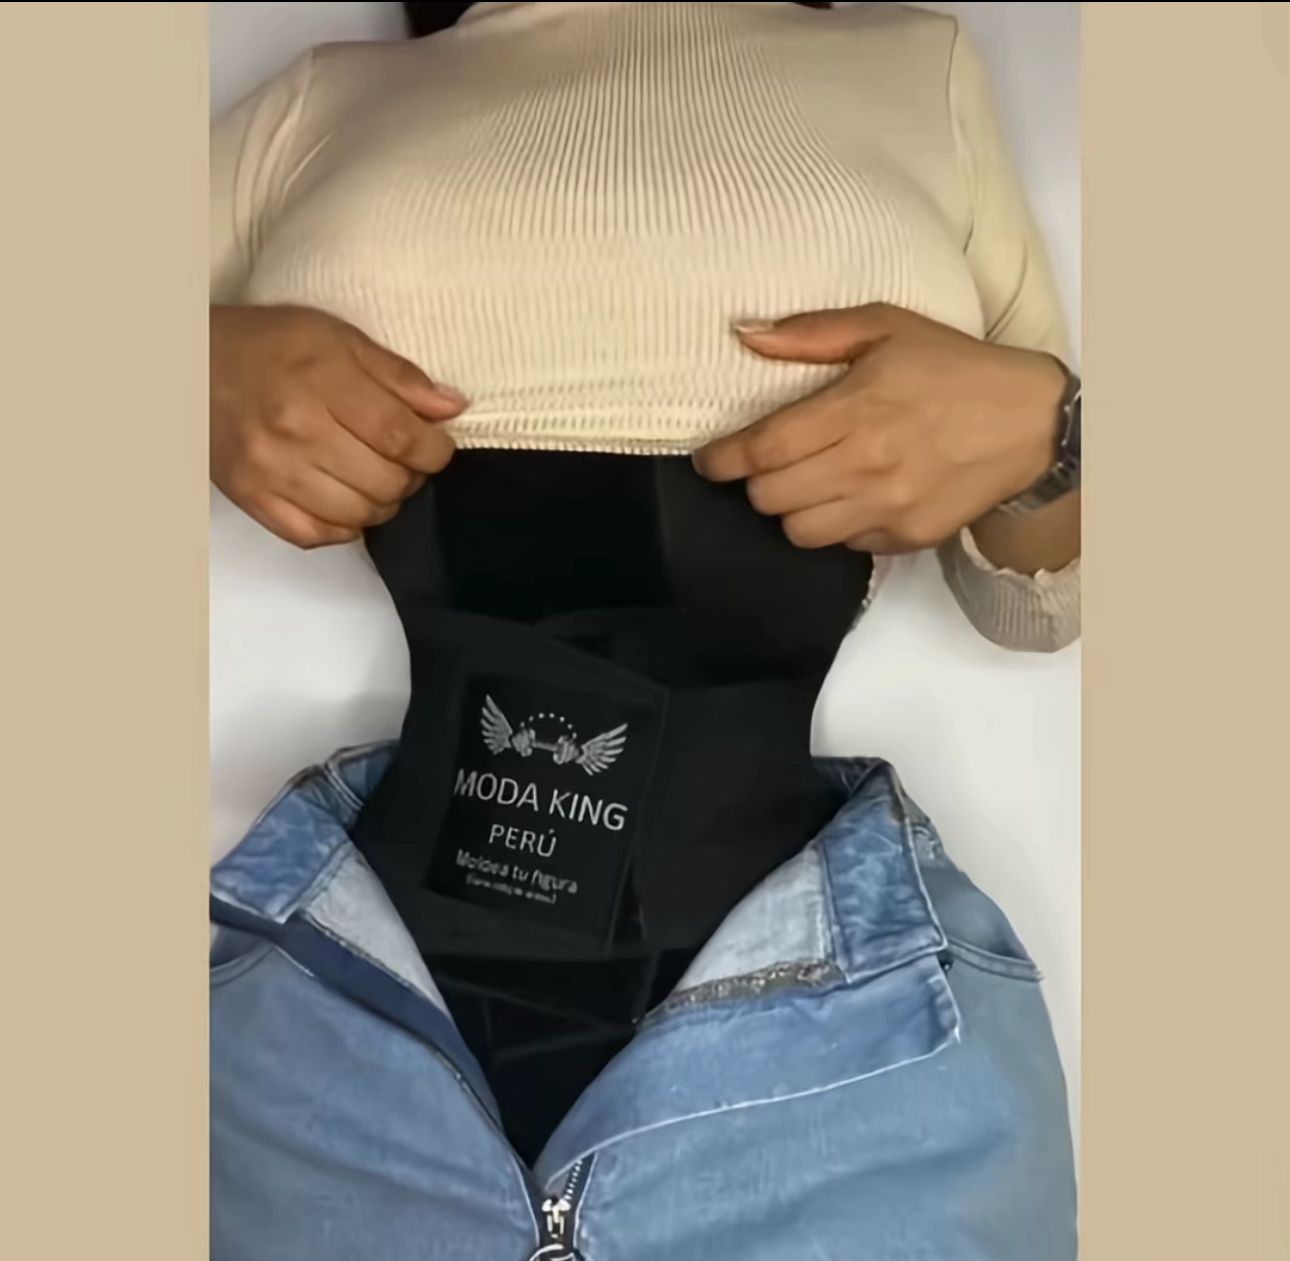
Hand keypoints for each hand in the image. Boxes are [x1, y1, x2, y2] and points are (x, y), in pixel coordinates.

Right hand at [210, 304, 466, 547]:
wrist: (190, 364)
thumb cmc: (272, 345)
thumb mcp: (338, 338)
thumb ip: (398, 375)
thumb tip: (453, 408)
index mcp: (321, 381)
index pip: (401, 436)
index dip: (434, 451)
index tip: (438, 447)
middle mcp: (294, 431)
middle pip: (385, 481)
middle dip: (410, 476)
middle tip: (403, 460)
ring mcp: (270, 471)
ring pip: (359, 514)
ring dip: (382, 502)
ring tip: (375, 478)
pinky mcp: (251, 499)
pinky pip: (317, 536)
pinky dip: (343, 526)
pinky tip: (345, 500)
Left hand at [692, 304, 1066, 553]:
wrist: (1031, 421)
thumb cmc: (952, 366)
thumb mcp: (886, 326)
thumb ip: (810, 333)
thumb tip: (743, 335)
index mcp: (855, 409)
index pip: (762, 450)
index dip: (722, 460)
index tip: (708, 461)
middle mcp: (866, 465)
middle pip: (770, 498)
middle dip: (755, 483)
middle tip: (769, 465)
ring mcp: (888, 508)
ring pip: (799, 532)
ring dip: (791, 510)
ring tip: (808, 484)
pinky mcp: (907, 538)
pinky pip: (844, 547)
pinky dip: (836, 526)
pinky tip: (853, 498)